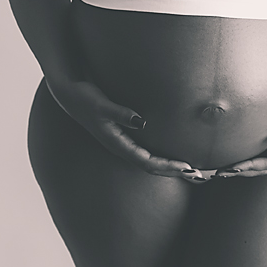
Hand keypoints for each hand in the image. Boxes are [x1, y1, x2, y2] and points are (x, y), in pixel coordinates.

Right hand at [46, 76, 214, 181]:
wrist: (69, 94)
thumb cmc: (85, 98)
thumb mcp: (102, 105)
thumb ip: (120, 113)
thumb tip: (141, 121)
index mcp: (117, 144)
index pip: (148, 162)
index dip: (168, 166)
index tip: (187, 167)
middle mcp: (121, 147)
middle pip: (151, 166)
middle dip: (173, 170)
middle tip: (197, 173)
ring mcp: (122, 142)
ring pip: (148, 160)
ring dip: (167, 165)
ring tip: (188, 168)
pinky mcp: (123, 135)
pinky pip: (144, 150)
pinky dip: (159, 155)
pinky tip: (169, 152)